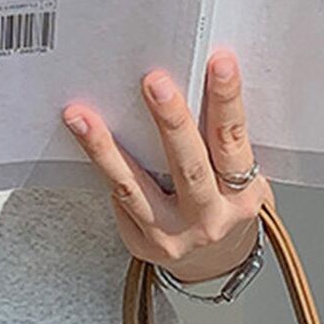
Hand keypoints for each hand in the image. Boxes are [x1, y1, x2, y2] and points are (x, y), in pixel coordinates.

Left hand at [62, 49, 273, 283]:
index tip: (219, 63)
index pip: (233, 143)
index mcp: (242, 197)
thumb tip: (189, 79)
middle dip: (172, 122)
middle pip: (189, 167)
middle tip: (155, 82)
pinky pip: (120, 200)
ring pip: (135, 188)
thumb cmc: (225, 205)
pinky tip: (83, 137)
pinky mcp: (143, 244)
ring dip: (105, 149)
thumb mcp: (239, 177)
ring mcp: (172, 236)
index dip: (227, 102)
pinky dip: (102, 166)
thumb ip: (220, 141)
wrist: (215, 261)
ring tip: (82, 117)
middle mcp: (209, 220)